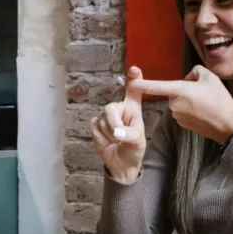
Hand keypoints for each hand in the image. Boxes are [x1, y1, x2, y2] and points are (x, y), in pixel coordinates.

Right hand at [90, 66, 146, 182]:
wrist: (122, 164)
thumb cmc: (134, 149)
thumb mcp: (138, 142)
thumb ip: (130, 135)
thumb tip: (117, 133)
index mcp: (133, 109)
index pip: (133, 91)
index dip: (134, 80)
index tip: (134, 69)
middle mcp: (119, 109)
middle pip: (110, 108)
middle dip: (113, 124)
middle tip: (119, 137)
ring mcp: (106, 116)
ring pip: (101, 121)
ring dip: (108, 136)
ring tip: (116, 142)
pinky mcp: (96, 124)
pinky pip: (94, 128)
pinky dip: (100, 139)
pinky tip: (107, 143)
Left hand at [127, 65, 232, 143]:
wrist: (228, 126)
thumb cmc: (220, 101)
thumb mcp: (210, 78)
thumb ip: (195, 72)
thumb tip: (188, 78)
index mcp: (179, 90)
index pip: (155, 86)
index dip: (141, 83)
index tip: (128, 81)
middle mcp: (174, 104)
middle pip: (174, 91)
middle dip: (184, 89)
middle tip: (203, 92)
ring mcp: (177, 116)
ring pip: (178, 101)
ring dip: (188, 100)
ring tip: (206, 103)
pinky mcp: (182, 124)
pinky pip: (182, 111)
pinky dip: (190, 110)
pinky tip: (204, 112)